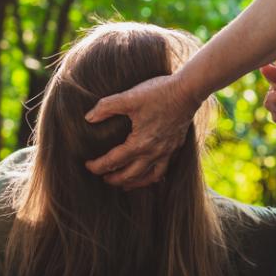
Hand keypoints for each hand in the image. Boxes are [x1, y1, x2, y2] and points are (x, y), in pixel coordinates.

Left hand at [84, 73, 201, 188]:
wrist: (188, 90)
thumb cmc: (158, 93)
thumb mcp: (129, 97)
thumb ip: (106, 107)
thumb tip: (88, 118)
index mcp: (139, 144)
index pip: (113, 161)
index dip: (97, 166)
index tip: (87, 165)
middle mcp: (153, 153)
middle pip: (130, 175)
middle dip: (114, 179)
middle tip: (103, 178)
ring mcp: (166, 152)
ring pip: (148, 177)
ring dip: (134, 183)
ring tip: (124, 185)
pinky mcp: (175, 147)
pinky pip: (163, 170)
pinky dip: (153, 176)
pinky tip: (149, 175)